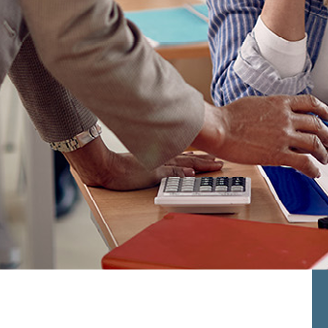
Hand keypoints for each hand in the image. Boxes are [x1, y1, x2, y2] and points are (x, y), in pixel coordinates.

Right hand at [65, 137, 222, 190]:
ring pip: (183, 163)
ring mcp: (156, 165)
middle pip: (188, 158)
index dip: (200, 156)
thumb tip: (173, 164)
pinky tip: (190, 172)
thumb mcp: (142, 161)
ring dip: (199, 164)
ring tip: (214, 165)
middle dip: (206, 160)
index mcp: (160, 156)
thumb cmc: (120, 166)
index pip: (185, 155)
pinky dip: (179, 171)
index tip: (213, 157)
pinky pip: (167, 172)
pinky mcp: (150, 173)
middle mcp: (161, 159)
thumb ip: (157, 162)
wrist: (106, 167)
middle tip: (221, 162)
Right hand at [193, 93, 327, 177]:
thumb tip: (276, 115)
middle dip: (327, 134)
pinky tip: (315, 173)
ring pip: (314, 144)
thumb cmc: (230, 117)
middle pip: (316, 124)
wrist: (219, 128)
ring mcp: (284, 135)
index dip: (324, 110)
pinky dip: (313, 169)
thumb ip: (272, 109)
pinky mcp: (278, 154)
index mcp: (280, 103)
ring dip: (323, 153)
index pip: (310, 103)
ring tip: (326, 159)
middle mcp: (286, 117)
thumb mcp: (256, 104)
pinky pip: (304, 162)